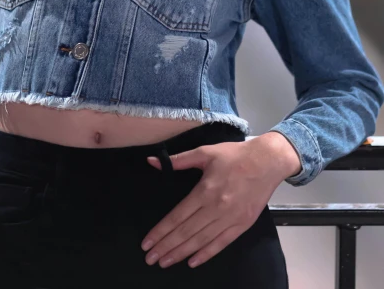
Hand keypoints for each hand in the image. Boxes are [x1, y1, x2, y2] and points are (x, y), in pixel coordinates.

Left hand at [140, 139, 284, 268]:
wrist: (267, 161)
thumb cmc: (235, 155)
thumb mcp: (205, 152)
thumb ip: (179, 159)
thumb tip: (152, 161)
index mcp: (205, 190)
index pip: (177, 216)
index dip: (161, 231)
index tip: (147, 243)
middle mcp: (216, 208)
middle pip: (186, 232)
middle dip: (167, 247)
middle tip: (150, 259)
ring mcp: (230, 219)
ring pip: (201, 240)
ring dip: (181, 253)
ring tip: (165, 262)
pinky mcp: (242, 225)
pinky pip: (221, 243)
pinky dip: (206, 254)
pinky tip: (192, 262)